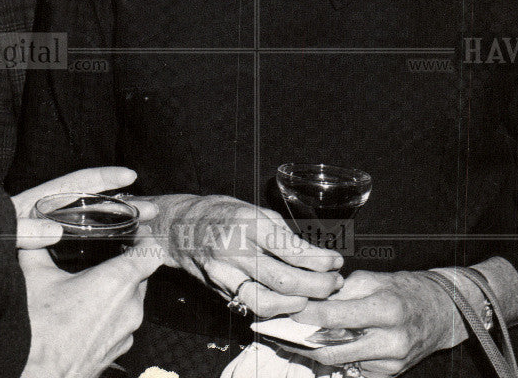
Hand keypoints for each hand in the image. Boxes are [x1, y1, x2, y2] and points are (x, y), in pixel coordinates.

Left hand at [12, 166, 157, 249]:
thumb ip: (22, 231)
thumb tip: (53, 230)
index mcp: (34, 202)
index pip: (75, 181)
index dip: (103, 178)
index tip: (129, 175)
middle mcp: (43, 213)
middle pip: (90, 202)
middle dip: (122, 204)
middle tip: (151, 209)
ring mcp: (45, 232)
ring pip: (89, 223)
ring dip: (116, 223)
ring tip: (143, 225)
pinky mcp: (44, 251)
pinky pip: (80, 242)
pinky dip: (100, 242)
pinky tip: (117, 249)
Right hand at [18, 229, 163, 377]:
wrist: (32, 376)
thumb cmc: (37, 332)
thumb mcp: (34, 276)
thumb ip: (37, 246)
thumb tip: (34, 233)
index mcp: (118, 281)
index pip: (154, 252)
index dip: (147, 239)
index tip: (137, 234)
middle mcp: (130, 307)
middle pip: (141, 276)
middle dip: (125, 266)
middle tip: (103, 259)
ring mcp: (126, 333)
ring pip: (131, 302)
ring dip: (116, 293)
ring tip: (88, 290)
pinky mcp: (117, 353)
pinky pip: (122, 325)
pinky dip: (110, 317)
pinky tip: (85, 317)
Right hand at [154, 194, 343, 317]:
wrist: (180, 228)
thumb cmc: (222, 213)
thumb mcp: (254, 209)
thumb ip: (281, 232)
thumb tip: (313, 252)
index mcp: (248, 223)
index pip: (291, 249)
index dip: (319, 260)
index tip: (336, 261)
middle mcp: (236, 250)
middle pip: (284, 281)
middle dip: (317, 286)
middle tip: (335, 282)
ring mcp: (225, 275)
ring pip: (268, 302)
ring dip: (299, 304)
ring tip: (316, 295)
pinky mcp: (221, 291)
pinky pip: (253, 307)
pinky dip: (277, 308)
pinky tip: (292, 301)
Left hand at [289, 269, 460, 376]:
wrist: (439, 312)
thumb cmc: (406, 291)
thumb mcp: (376, 279)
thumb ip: (345, 291)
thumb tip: (315, 300)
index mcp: (385, 309)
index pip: (335, 317)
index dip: (308, 314)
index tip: (291, 309)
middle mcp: (389, 341)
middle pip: (333, 349)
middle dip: (308, 340)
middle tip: (291, 330)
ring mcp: (390, 363)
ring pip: (342, 362)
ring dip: (321, 351)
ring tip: (308, 337)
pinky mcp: (390, 375)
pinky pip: (356, 369)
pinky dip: (343, 358)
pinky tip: (336, 346)